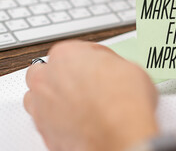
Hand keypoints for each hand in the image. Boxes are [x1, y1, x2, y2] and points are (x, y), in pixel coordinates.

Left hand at [24, 41, 157, 150]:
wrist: (122, 134)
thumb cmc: (125, 101)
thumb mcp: (129, 67)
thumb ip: (111, 65)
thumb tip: (113, 70)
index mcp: (66, 55)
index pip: (76, 50)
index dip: (93, 58)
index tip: (101, 65)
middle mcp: (47, 79)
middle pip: (47, 71)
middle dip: (64, 75)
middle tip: (86, 83)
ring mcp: (42, 108)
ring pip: (38, 97)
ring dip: (54, 98)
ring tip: (78, 104)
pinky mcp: (46, 133)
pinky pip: (48, 123)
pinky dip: (59, 122)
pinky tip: (79, 123)